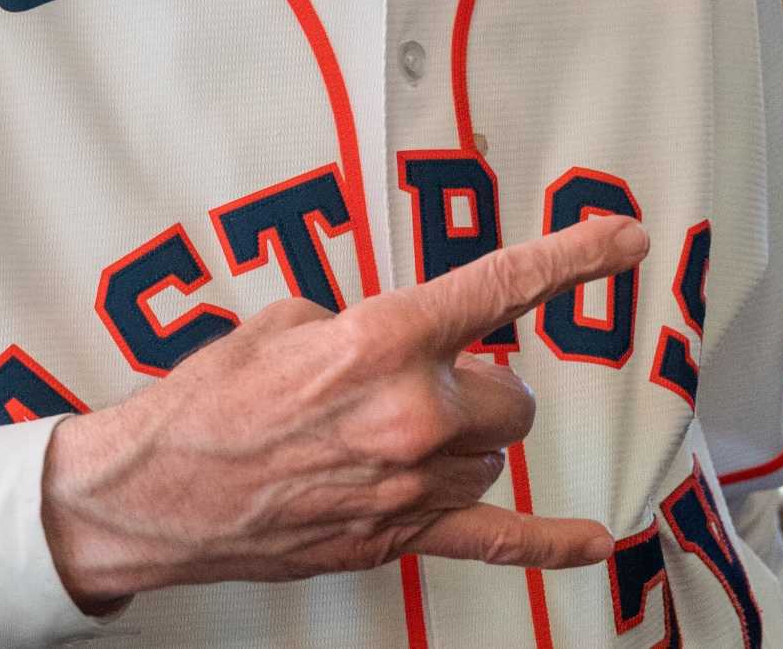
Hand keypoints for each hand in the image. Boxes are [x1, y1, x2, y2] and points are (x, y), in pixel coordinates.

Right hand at [40, 215, 648, 610]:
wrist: (157, 492)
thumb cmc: (212, 396)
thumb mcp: (290, 322)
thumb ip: (368, 326)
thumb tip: (407, 343)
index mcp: (384, 341)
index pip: (499, 288)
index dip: (572, 258)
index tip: (626, 237)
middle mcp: (411, 415)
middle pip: (509, 400)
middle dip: (480, 387)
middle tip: (421, 384)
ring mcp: (408, 487)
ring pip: (491, 456)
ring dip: (465, 439)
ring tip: (392, 434)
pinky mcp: (394, 539)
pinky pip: (492, 542)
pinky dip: (550, 544)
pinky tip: (594, 542)